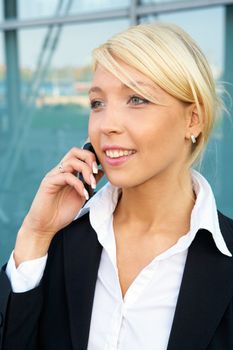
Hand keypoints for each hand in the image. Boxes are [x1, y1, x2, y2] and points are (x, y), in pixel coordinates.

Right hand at [14, 147, 103, 264]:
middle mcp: (60, 171)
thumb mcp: (81, 196)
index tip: (100, 169)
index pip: (79, 155)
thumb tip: (100, 171)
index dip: (92, 158)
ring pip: (71, 161)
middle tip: (95, 172)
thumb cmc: (62, 212)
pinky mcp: (49, 183)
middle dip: (89, 158)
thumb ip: (88, 183)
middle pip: (75, 151)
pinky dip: (78, 184)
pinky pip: (66, 176)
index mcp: (68, 172)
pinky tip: (84, 194)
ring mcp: (54, 176)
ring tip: (92, 184)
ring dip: (85, 171)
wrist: (45, 226)